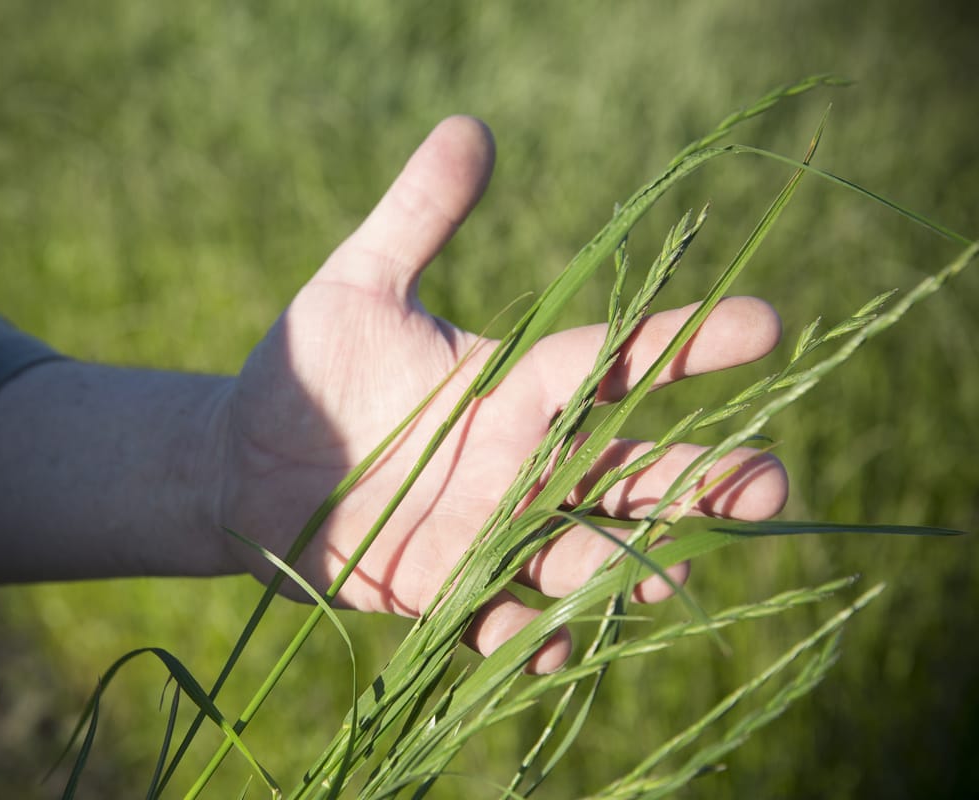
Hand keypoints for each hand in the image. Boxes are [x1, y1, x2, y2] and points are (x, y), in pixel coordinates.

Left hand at [214, 116, 788, 672]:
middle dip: (702, 482)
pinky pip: (501, 617)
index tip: (768, 323)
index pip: (619, 358)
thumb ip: (418, 213)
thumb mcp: (359, 282)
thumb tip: (471, 125)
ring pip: (581, 551)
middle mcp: (521, 460)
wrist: (241, 458)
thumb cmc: (309, 367)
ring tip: (665, 573)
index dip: (690, 342)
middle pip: (631, 472)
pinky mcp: (442, 587)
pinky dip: (527, 634)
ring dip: (627, 565)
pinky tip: (547, 643)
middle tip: (770, 484)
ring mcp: (486, 529)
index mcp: (516, 383)